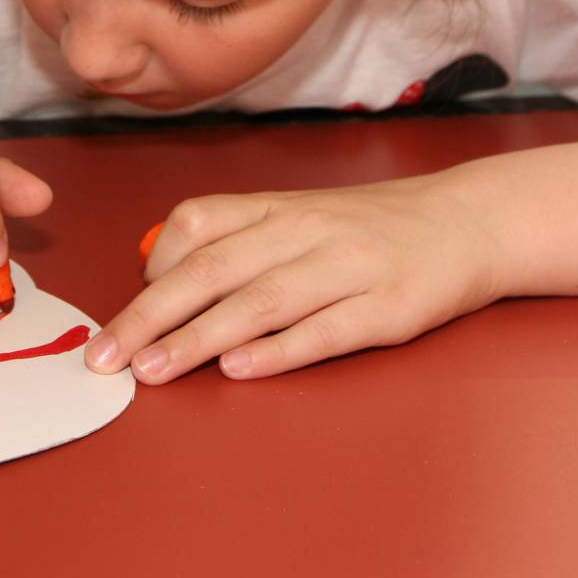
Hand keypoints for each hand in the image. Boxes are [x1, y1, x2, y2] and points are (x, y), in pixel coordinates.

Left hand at [84, 175, 504, 383]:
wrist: (470, 222)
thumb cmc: (373, 229)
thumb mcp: (302, 218)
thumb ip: (240, 243)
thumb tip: (163, 281)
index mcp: (280, 207)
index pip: (197, 225)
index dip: (152, 271)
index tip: (121, 318)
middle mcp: (307, 231)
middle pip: (213, 270)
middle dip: (150, 316)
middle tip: (106, 358)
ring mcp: (350, 268)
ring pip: (260, 302)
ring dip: (199, 339)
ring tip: (154, 371)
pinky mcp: (389, 307)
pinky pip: (325, 331)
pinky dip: (279, 351)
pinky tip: (239, 370)